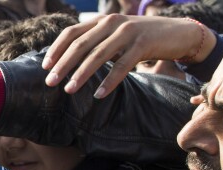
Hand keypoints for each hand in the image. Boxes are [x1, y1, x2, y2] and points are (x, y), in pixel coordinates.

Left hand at [42, 15, 216, 97]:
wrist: (178, 33)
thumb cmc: (141, 40)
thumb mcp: (115, 38)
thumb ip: (96, 44)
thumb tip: (70, 63)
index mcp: (102, 21)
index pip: (72, 32)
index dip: (57, 49)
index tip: (45, 67)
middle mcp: (112, 23)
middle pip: (81, 44)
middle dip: (63, 64)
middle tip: (49, 82)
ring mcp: (128, 32)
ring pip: (99, 55)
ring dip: (82, 74)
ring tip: (69, 90)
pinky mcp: (143, 44)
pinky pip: (123, 65)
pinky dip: (110, 81)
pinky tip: (100, 95)